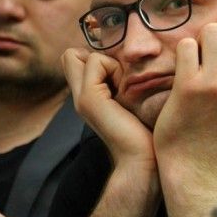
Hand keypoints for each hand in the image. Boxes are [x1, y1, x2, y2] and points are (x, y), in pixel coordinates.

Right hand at [62, 48, 154, 169]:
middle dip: (98, 56)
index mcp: (88, 97)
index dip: (97, 58)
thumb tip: (127, 62)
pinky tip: (125, 91)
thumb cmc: (146, 132)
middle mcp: (79, 96)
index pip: (75, 59)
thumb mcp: (131, 100)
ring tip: (124, 88)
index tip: (119, 76)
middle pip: (70, 56)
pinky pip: (96, 61)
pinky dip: (114, 67)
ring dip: (110, 63)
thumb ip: (121, 83)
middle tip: (120, 79)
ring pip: (85, 56)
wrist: (142, 160)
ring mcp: (81, 98)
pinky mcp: (89, 98)